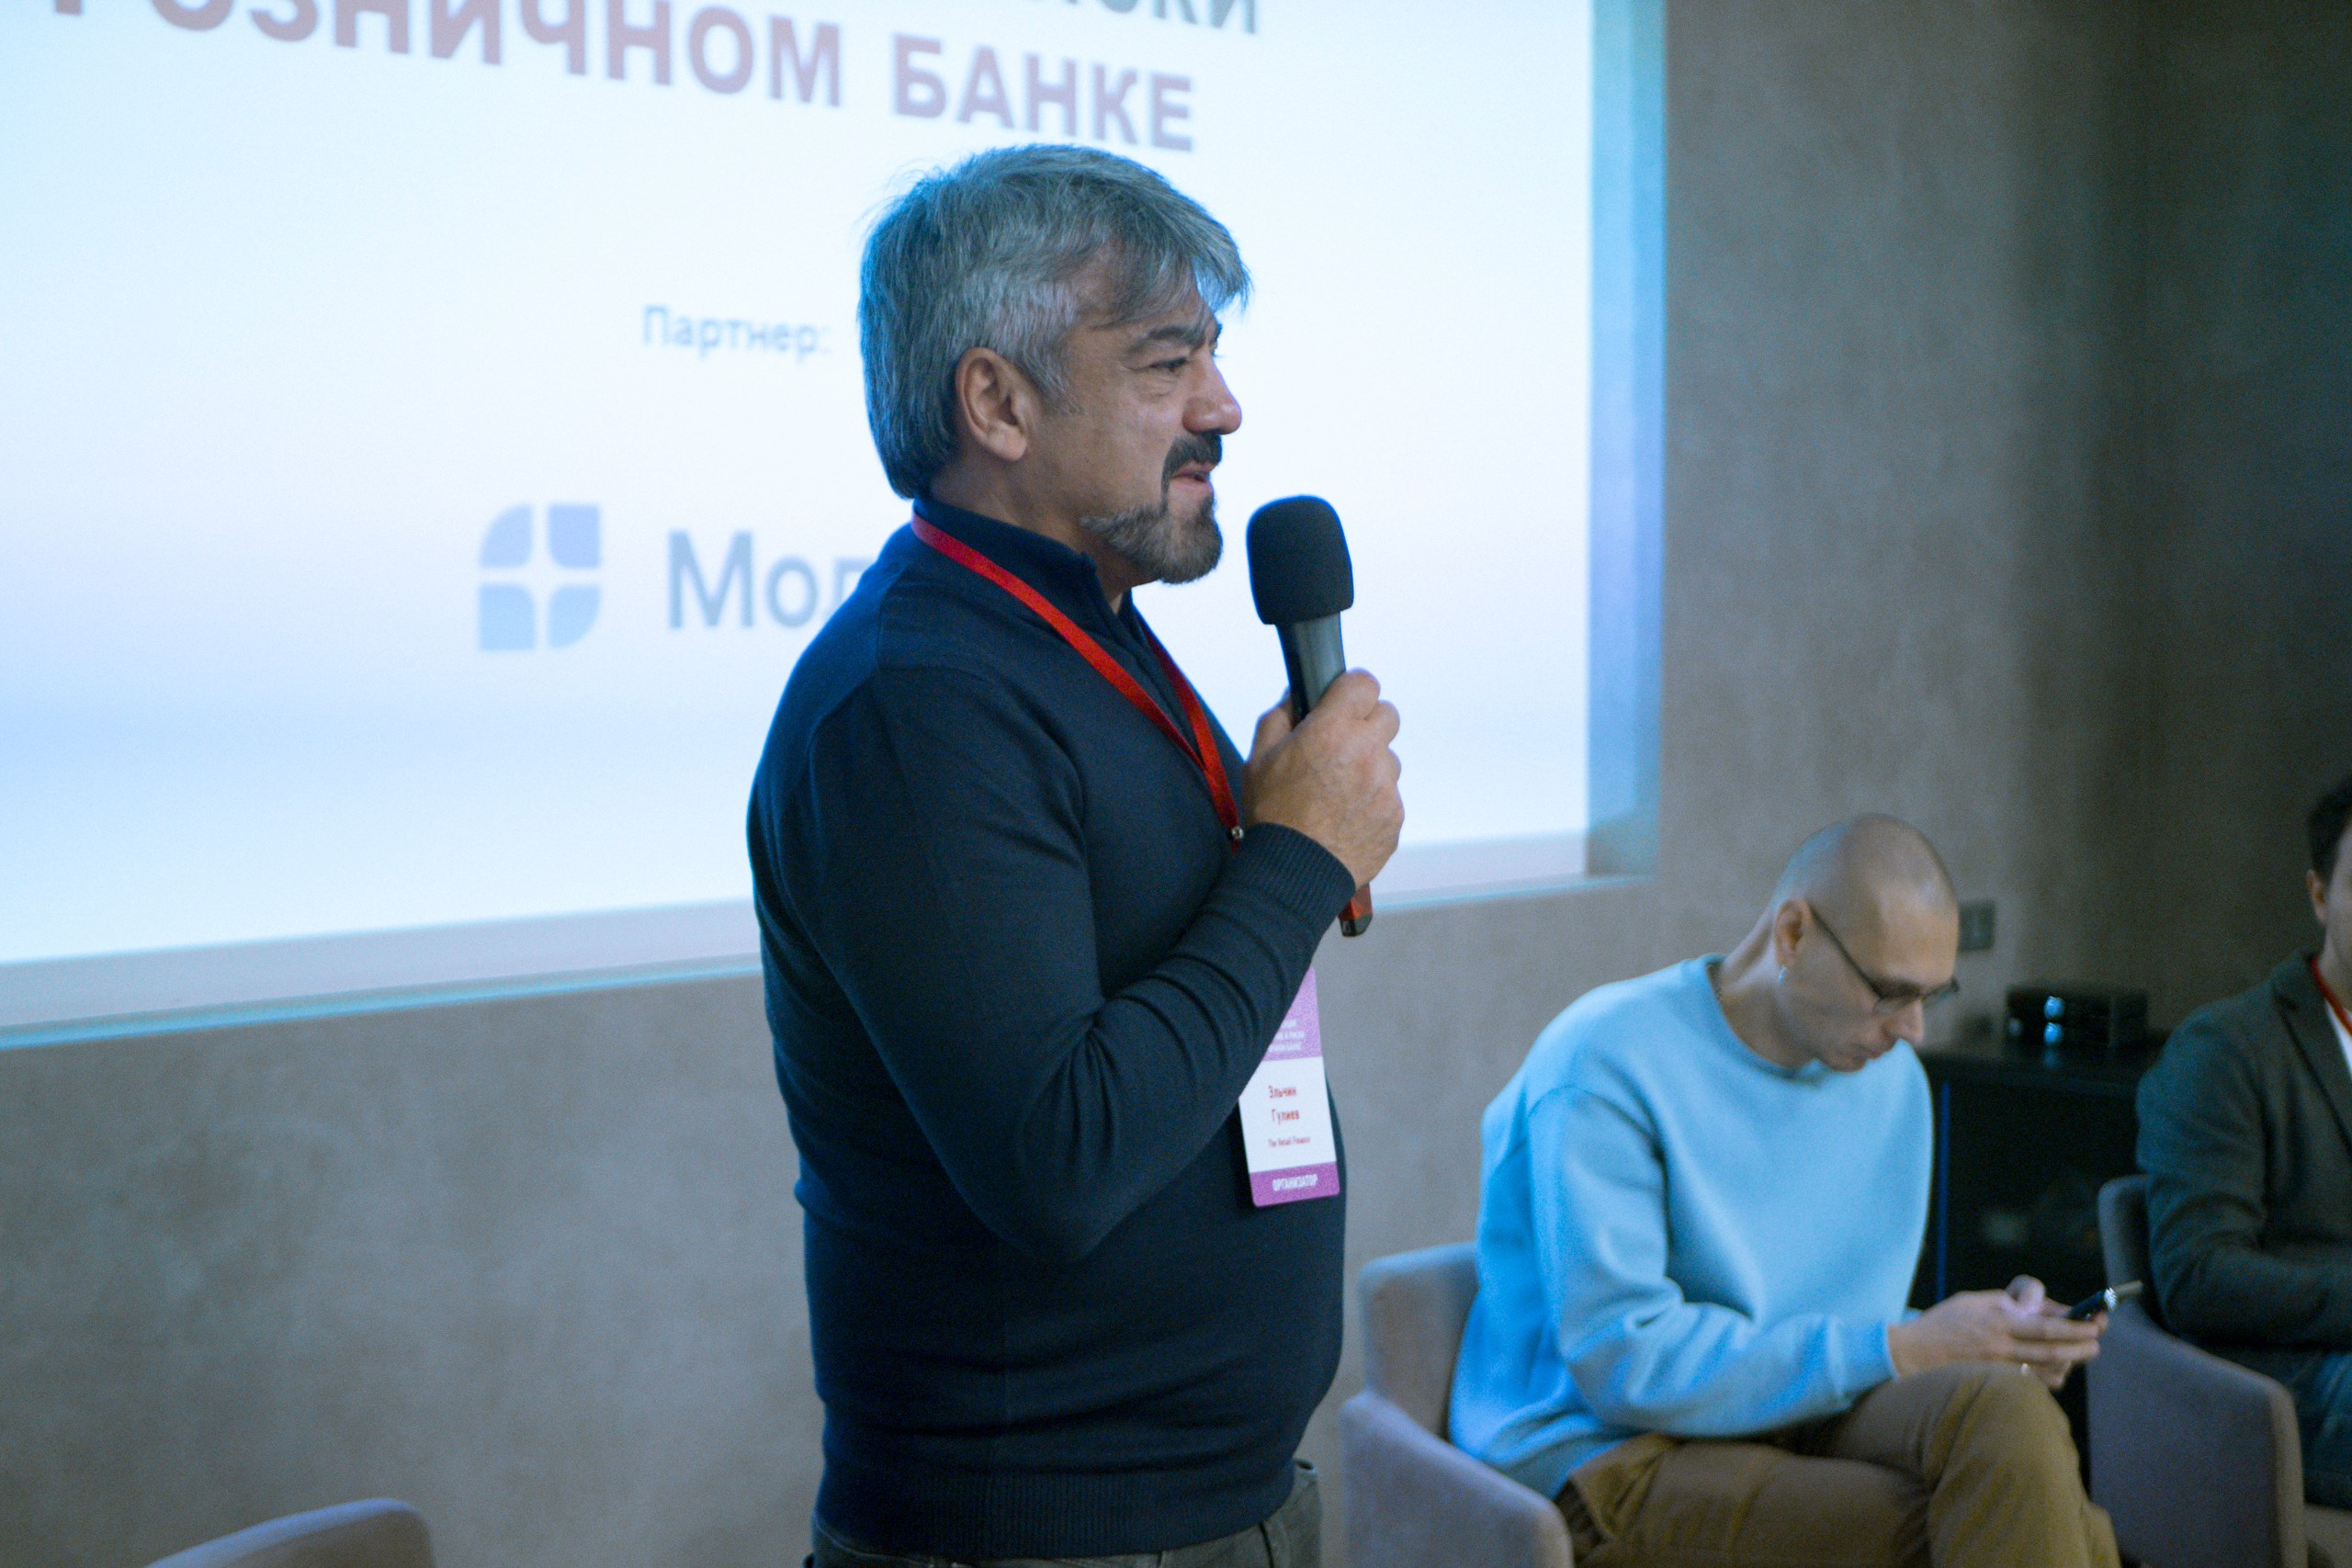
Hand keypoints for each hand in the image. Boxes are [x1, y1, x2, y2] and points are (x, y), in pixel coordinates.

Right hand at [1241, 670, 1403, 888]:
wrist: (1293, 873)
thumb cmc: (1273, 815)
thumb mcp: (1258, 758)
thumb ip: (1280, 717)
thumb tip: (1297, 695)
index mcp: (1333, 730)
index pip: (1365, 683)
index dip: (1352, 690)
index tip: (1343, 701)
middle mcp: (1366, 753)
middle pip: (1388, 715)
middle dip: (1366, 724)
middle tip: (1341, 745)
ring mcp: (1385, 787)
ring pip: (1388, 760)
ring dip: (1369, 766)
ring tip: (1338, 792)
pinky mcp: (1395, 816)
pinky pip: (1389, 796)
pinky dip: (1372, 801)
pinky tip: (1345, 816)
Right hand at [1886, 1275, 2102, 1390]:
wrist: (1911, 1354)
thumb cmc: (1943, 1323)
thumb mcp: (1974, 1300)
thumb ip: (2009, 1303)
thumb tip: (2040, 1307)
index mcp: (1998, 1322)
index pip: (2047, 1326)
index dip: (2076, 1326)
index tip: (2095, 1322)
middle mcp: (2001, 1348)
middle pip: (2054, 1352)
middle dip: (2082, 1347)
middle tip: (2096, 1343)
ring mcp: (1999, 1370)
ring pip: (2048, 1372)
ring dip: (2068, 1363)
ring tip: (2075, 1355)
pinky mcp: (1995, 1385)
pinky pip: (2033, 1385)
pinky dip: (2048, 1377)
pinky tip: (2051, 1370)